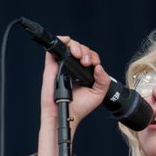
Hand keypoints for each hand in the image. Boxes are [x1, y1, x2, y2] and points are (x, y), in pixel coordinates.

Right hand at [36, 37, 110, 155]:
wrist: (66, 114)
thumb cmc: (79, 107)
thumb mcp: (98, 94)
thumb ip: (103, 81)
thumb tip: (99, 67)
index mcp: (84, 73)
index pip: (90, 57)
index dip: (93, 57)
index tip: (95, 64)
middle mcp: (74, 68)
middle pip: (80, 49)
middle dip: (86, 52)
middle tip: (86, 62)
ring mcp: (63, 66)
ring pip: (69, 46)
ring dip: (76, 46)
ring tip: (79, 56)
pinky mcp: (52, 66)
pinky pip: (53, 50)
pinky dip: (60, 41)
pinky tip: (67, 43)